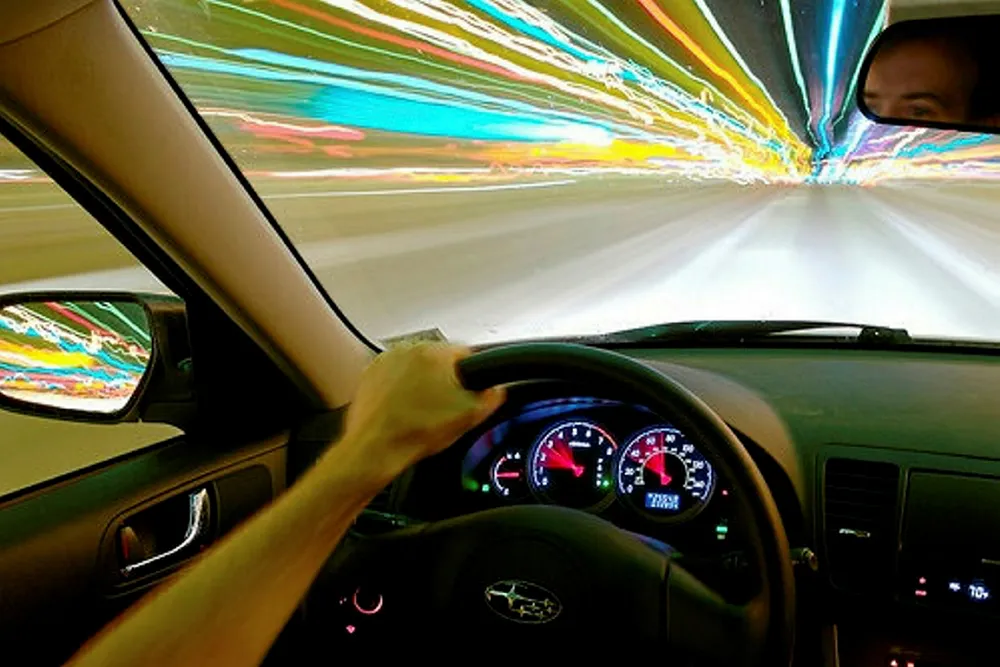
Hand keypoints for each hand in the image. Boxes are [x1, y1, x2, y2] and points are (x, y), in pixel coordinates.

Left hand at [339, 342, 504, 482]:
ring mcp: (387, 360)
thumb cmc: (414, 433)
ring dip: (422, 382)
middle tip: (444, 406)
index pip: (468, 353)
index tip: (466, 392)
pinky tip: (404, 409)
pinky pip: (395, 374)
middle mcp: (409, 349)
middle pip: (440, 359)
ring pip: (417, 366)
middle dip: (445, 379)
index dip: (472, 377)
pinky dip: (400, 387)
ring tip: (421, 409)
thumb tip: (498, 390)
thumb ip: (492, 397)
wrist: (376, 449)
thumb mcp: (469, 417)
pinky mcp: (371, 372)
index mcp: (435, 352)